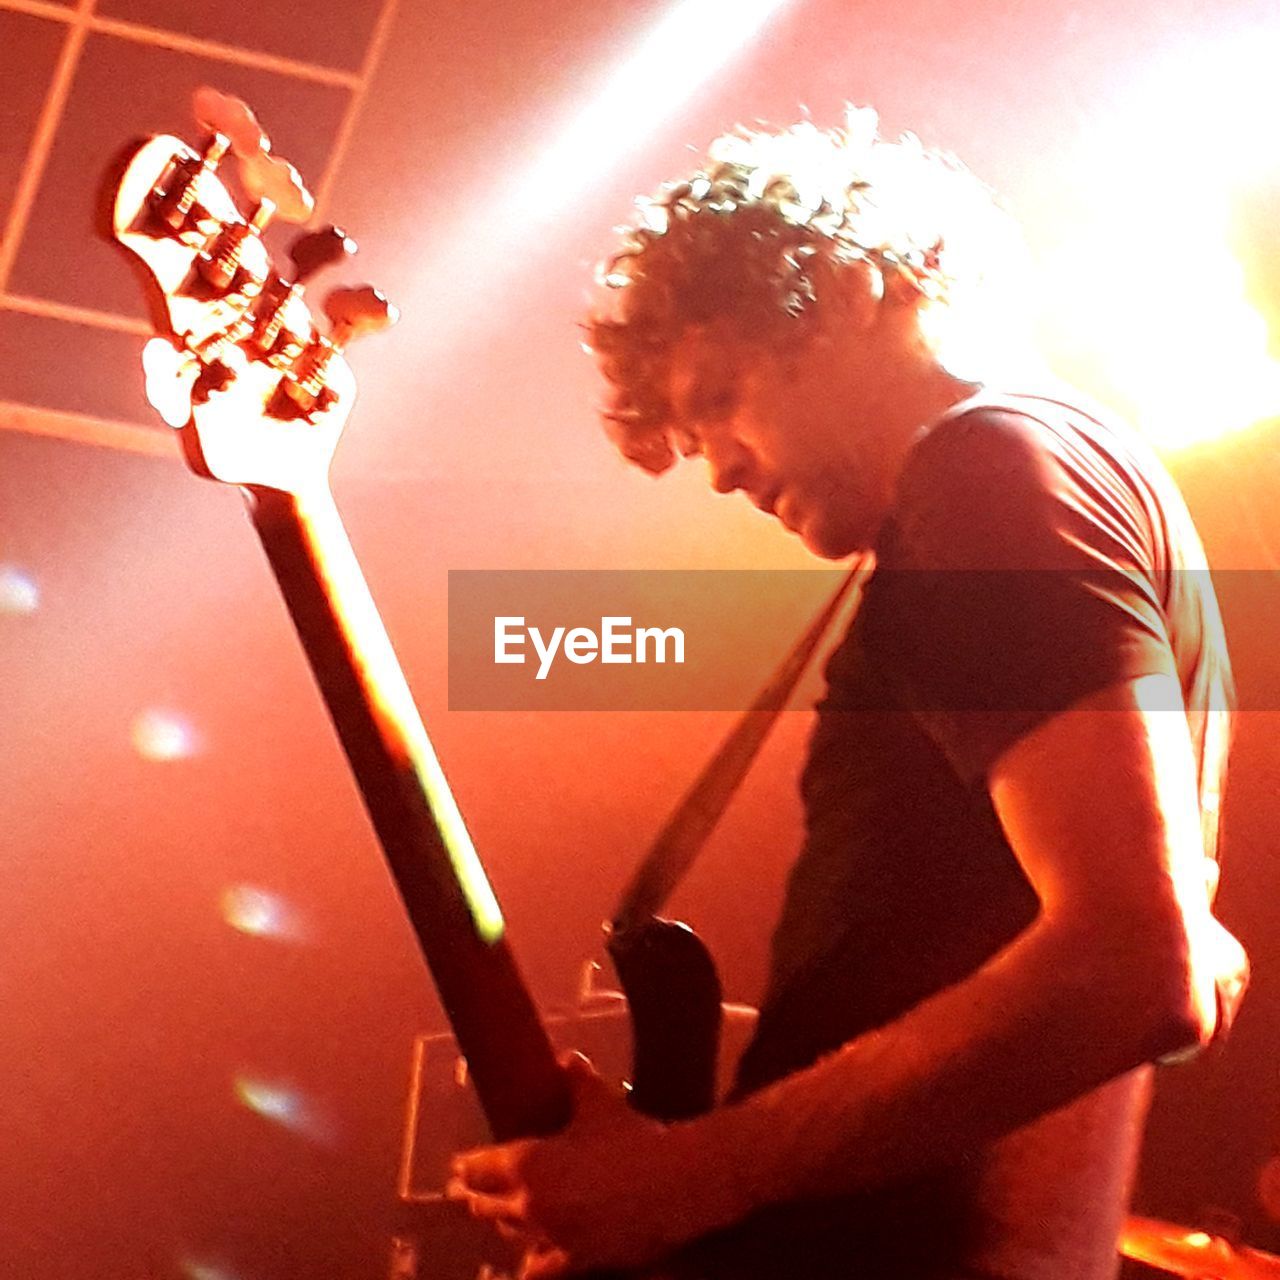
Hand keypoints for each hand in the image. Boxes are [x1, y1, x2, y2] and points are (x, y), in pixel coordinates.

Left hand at [446, 1053, 733, 1278]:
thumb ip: (577, 1079)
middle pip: (485, 1204)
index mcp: (526, 1162)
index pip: (479, 1168)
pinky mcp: (574, 1258)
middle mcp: (529, 1203)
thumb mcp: (600, 1102)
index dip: (466, 1167)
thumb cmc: (630, 1137)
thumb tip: (567, 1058)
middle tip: (464, 1193)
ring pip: (509, 1232)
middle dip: (475, 1196)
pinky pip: (539, 1268)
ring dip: (502, 1222)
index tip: (456, 1168)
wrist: (672, 1183)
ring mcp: (549, 1235)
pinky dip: (531, 1264)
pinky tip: (526, 1265)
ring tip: (496, 1216)